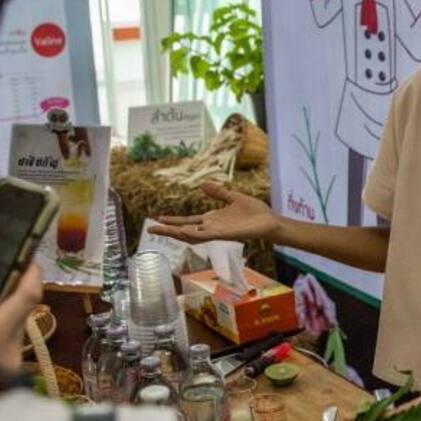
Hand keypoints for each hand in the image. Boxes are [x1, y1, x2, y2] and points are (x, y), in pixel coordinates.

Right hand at [150, 182, 276, 243]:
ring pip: (190, 234)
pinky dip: (191, 234)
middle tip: (150, 228)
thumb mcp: (233, 197)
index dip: (174, 220)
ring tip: (159, 230)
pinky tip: (181, 232)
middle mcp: (211, 227)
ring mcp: (216, 232)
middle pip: (184, 230)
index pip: (188, 221)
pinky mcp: (223, 234)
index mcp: (213, 219)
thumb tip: (202, 185)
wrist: (269, 221)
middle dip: (168, 229)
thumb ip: (218, 192)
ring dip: (175, 232)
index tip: (158, 218)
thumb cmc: (255, 212)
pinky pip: (203, 236)